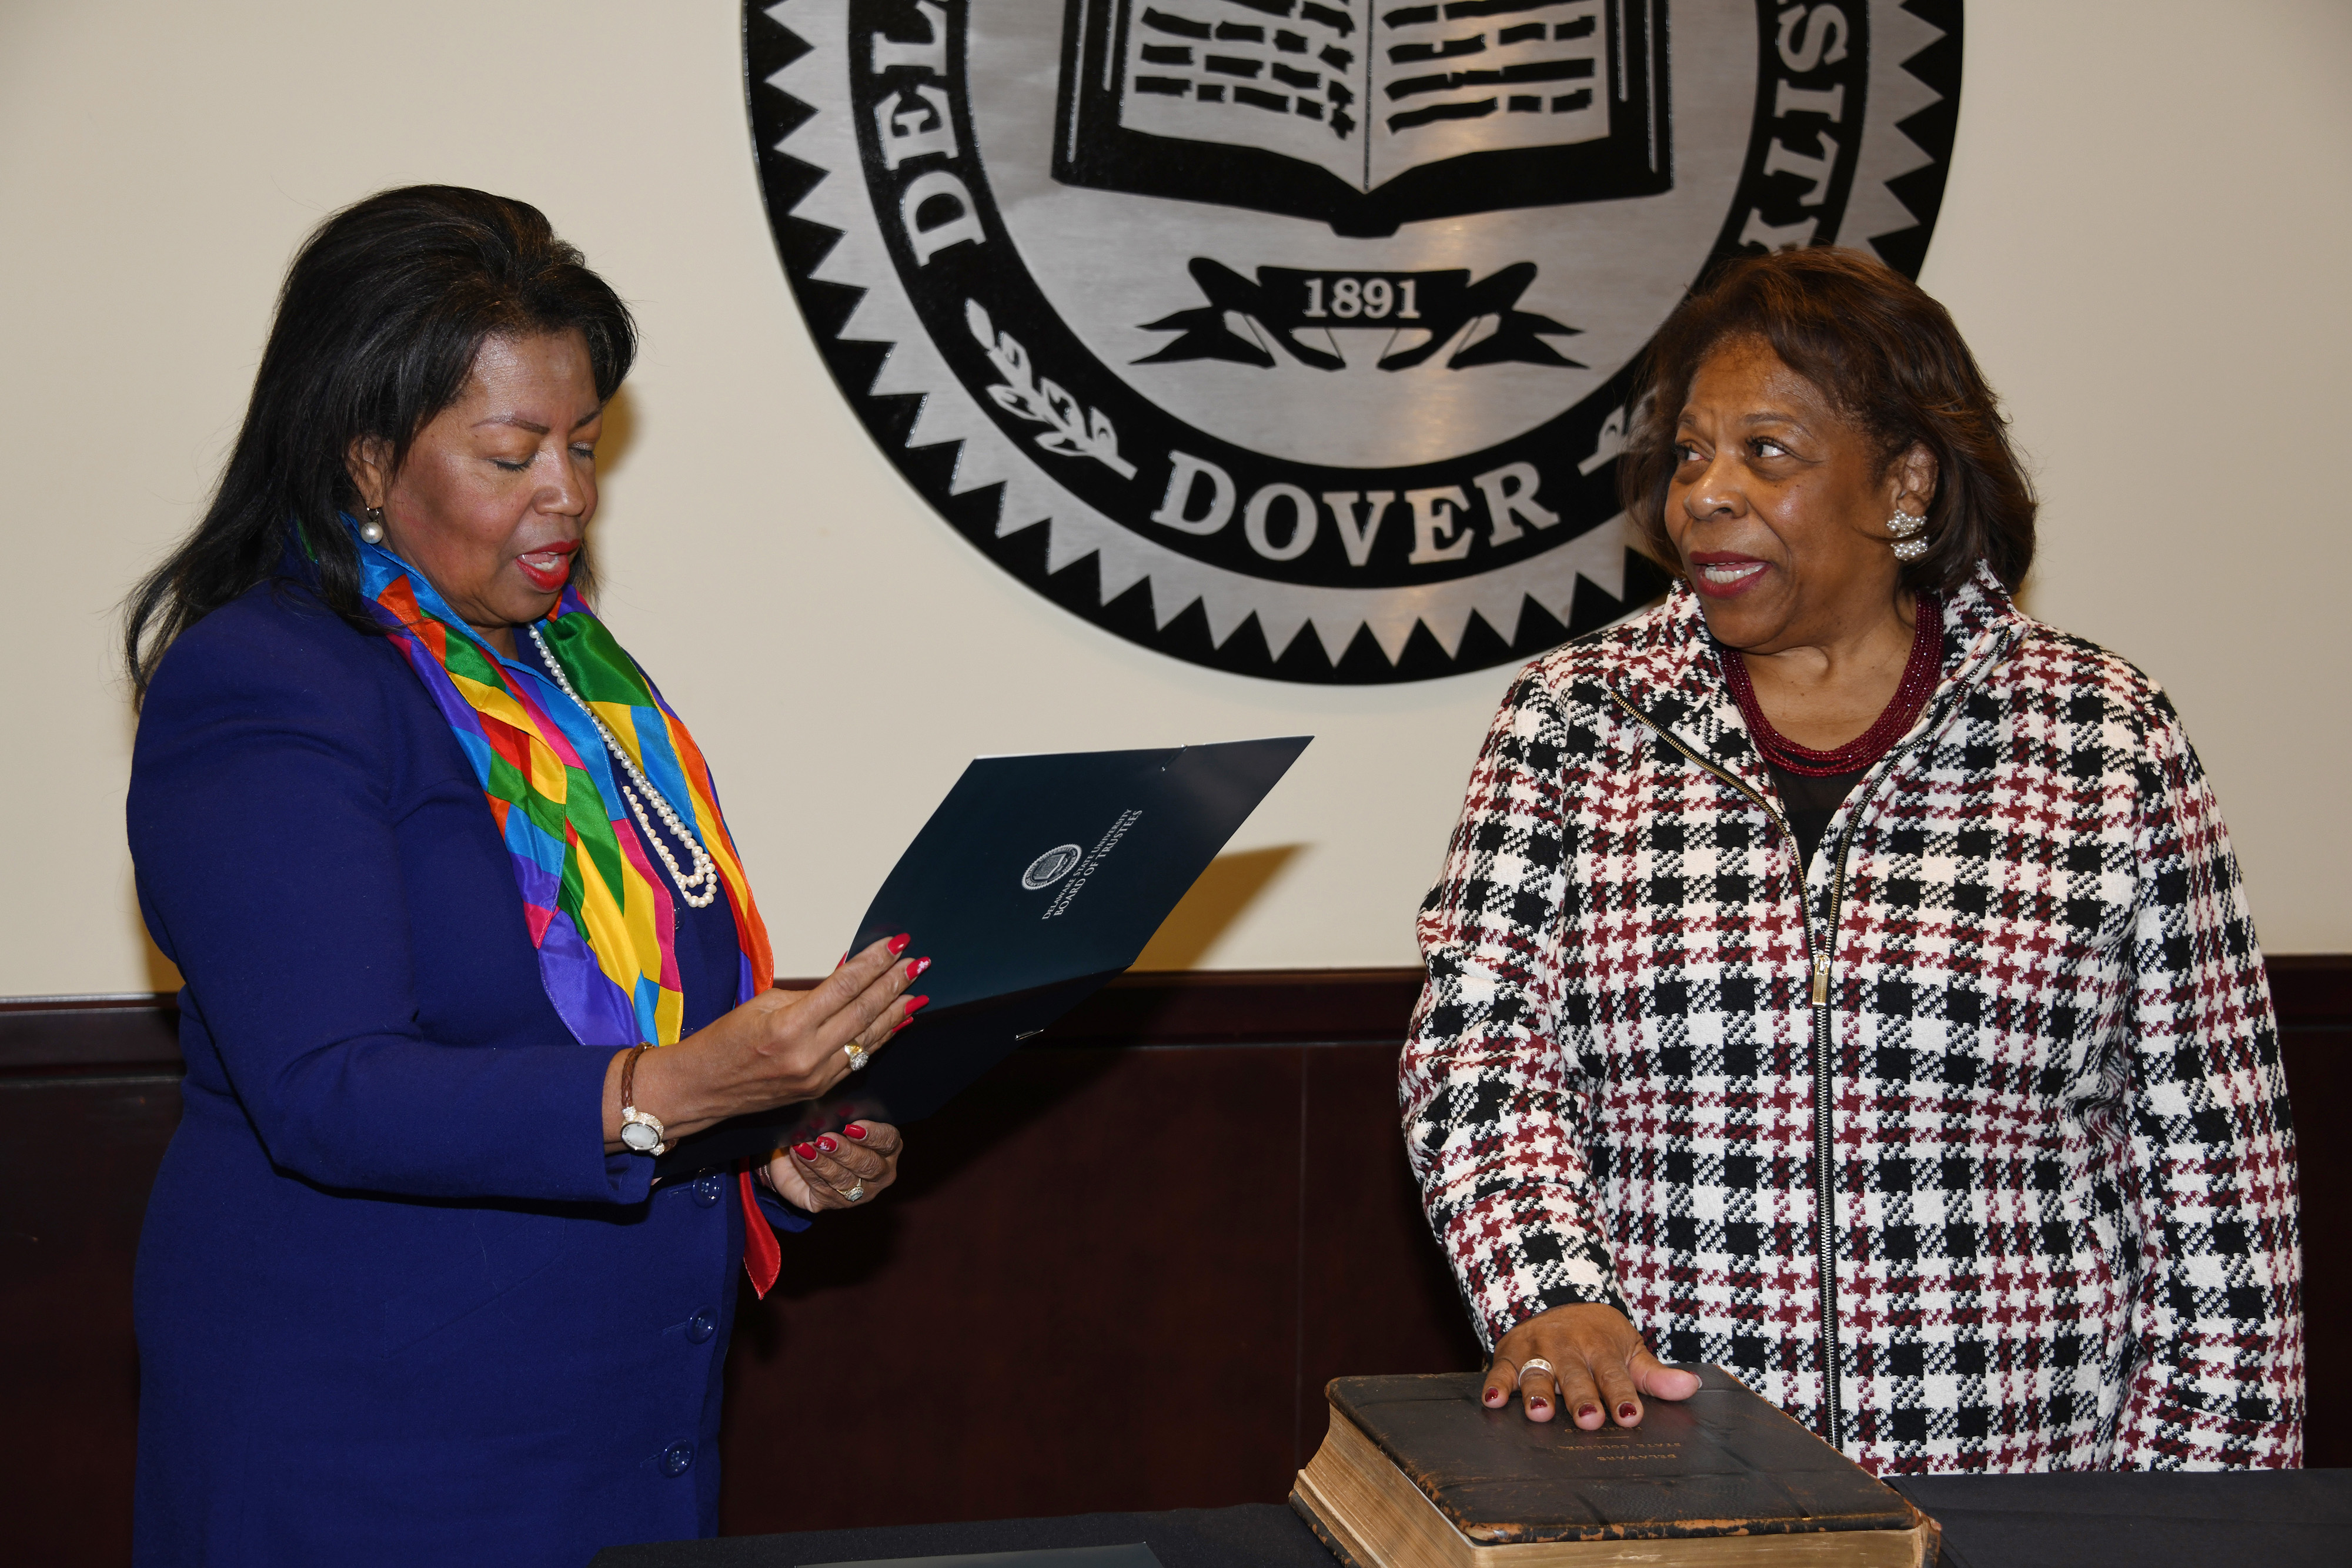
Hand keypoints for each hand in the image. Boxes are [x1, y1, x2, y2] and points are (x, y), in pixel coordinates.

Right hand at [603, 935, 929, 1148]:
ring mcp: (817, 1076)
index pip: (844, 986)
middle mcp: (807, 1054)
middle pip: (863, 1011)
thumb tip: (849, 979)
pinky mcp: (820, 1089)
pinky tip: (898, 1021)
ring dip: (896, 1011)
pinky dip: (881, 1037)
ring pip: (868, 1038)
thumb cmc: (724, 1040)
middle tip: (918, 962)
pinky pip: (858, 1058)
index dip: (875, 963)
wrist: (701, 1088)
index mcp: (789, 1026)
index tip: (896, 945)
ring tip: (918, 988)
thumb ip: (809, 995)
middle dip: (895, 984)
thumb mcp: (763, 1004)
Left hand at [764, 1121, 902, 1211]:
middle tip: (825, 1139)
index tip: (851, 1127)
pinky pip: (822, 1188)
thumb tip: (833, 1110)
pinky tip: (798, 1154)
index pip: (888, 1141)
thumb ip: (841, 1117)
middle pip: (869, 1165)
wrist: (798, 1162)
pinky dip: (807, 1169)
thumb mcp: (837, 1122)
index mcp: (887, 1148)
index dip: (873, 1135)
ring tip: (806, 1146)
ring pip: (844, 1180)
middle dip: (845, 1151)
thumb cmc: (827, 1134)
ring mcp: (859, 1193)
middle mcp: (879, 1173)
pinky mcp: (834, 1203)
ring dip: (823, 1162)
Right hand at [1483, 1303, 1701, 1428]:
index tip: (1630, 1418)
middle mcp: (1568, 1347)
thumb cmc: (1598, 1335)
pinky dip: (1497, 1383)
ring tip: (1541, 1413)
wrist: (1555, 1295)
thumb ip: (1655, 1375)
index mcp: (1600, 1346)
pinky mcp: (1510, 1353)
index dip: (1622, 1396)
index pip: (1614, 1374)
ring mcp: (1537, 1349)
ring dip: (1538, 1392)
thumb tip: (1691, 1387)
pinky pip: (1501, 1369)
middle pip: (1576, 1375)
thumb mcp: (1629, 1347)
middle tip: (1588, 1419)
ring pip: (1537, 1372)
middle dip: (1581, 1397)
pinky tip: (1494, 1400)